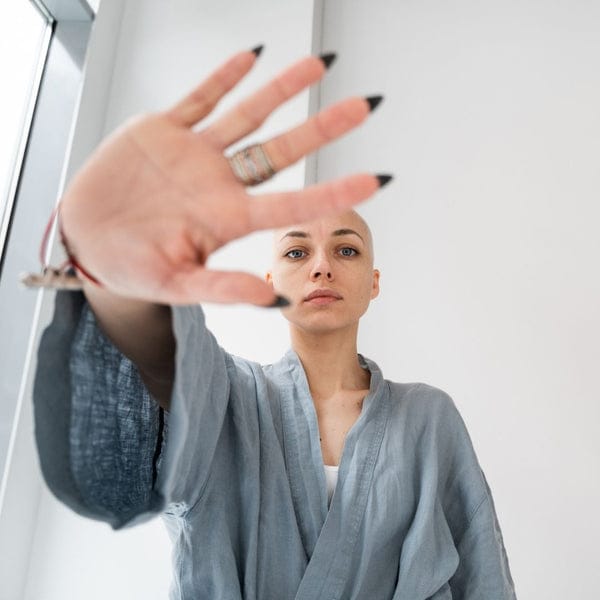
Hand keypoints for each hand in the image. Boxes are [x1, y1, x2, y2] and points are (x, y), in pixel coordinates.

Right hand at [59, 48, 385, 305]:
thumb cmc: (129, 268)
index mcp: (226, 219)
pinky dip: (223, 77)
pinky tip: (252, 57)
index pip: (292, 204)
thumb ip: (223, 288)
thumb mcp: (175, 284)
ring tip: (319, 65)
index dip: (334, 192)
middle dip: (322, 128)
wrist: (84, 240)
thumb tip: (275, 301)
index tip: (376, 180)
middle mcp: (219, 183)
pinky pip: (199, 99)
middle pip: (282, 151)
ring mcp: (194, 155)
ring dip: (281, 90)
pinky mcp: (163, 131)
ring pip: (247, 116)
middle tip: (364, 106)